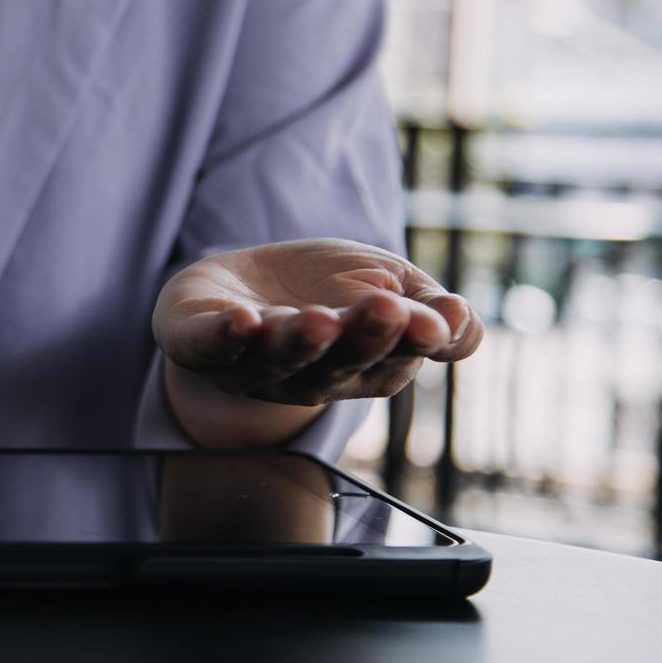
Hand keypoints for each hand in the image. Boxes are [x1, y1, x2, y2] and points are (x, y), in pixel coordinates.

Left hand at [153, 238, 481, 406]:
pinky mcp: (199, 346)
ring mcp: (252, 365)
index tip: (433, 319)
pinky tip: (241, 321)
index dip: (414, 340)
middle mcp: (308, 376)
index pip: (392, 359)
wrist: (235, 286)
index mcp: (361, 367)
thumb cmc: (323, 290)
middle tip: (388, 309)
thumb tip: (463, 323)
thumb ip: (425, 309)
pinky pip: (210, 347)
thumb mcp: (386, 286)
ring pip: (279, 360)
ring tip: (318, 319)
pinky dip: (225, 336)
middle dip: (363, 338)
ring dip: (300, 342)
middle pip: (339, 364)